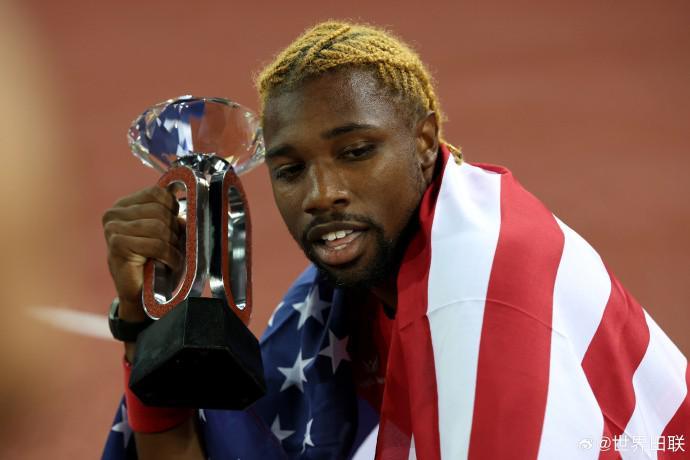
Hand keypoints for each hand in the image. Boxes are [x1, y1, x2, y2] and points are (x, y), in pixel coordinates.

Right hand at [102, 186, 183, 321]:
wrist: (141, 293)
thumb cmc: (155, 261)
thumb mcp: (167, 232)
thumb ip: (173, 215)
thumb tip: (192, 205)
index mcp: (125, 205)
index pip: (157, 192)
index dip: (173, 208)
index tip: (176, 225)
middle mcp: (114, 213)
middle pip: (159, 210)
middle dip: (174, 230)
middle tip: (174, 246)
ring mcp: (113, 228)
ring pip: (159, 227)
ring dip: (172, 245)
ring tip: (171, 256)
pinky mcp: (117, 244)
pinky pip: (156, 244)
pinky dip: (169, 256)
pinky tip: (168, 263)